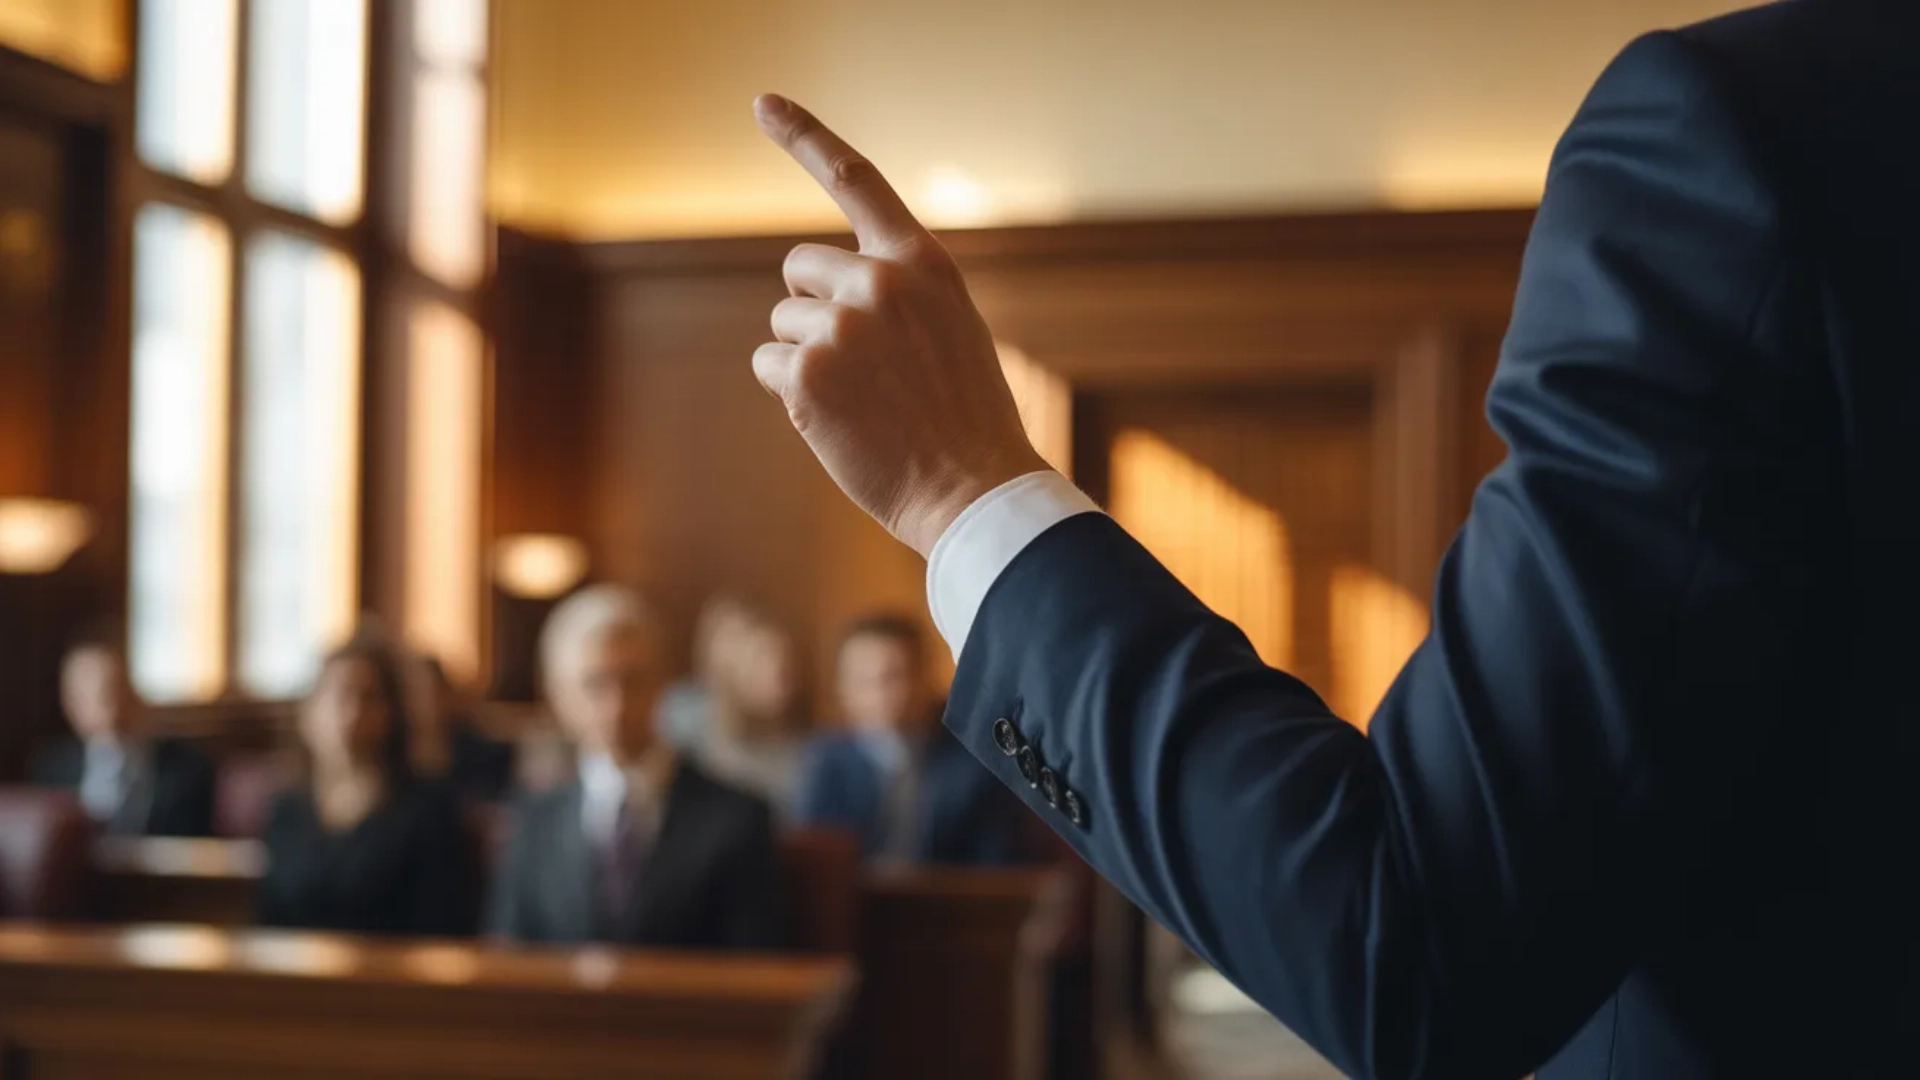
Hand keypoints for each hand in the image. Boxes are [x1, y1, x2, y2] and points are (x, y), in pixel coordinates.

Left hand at [752, 95, 1047, 558]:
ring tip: (863, 401)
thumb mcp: (951, 328)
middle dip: (815, 311)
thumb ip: (899, 292)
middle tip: (864, 367)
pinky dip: (793, 396)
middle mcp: (880, 281)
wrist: (974, 489)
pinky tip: (840, 421)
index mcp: (923, 262)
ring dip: (807, 360)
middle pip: (800, 271)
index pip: (858, 179)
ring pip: (783, 324)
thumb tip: (824, 289)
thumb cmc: (965, 419)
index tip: (763, 102)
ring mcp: (841, 326)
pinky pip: (769, 367)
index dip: (805, 136)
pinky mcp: (807, 374)